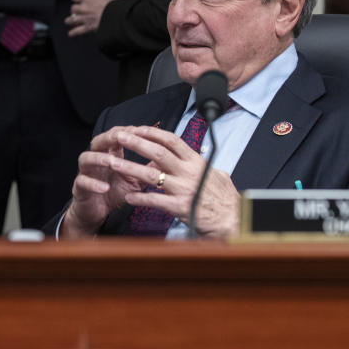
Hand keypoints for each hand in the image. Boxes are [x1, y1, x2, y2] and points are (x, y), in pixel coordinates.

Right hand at [60, 127, 150, 238]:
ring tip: (111, 161)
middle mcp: (96, 160)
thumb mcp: (135, 180)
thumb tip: (166, 159)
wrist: (97, 212)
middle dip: (109, 138)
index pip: (115, 136)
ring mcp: (86, 172)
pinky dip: (93, 183)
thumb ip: (147, 168)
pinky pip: (82, 182)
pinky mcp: (79, 187)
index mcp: (109, 154)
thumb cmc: (114, 192)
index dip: (126, 132)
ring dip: (99, 158)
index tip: (139, 131)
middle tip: (120, 138)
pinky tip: (104, 187)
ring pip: (86, 158)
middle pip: (98, 141)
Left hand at [65, 0, 116, 36]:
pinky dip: (73, 33)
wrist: (116, 18)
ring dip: (70, 20)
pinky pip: (77, 31)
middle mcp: (84, 8)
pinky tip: (71, 33)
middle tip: (78, 11)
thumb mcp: (114, 0)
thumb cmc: (115, 8)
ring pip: (71, 19)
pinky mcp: (87, 27)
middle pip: (73, 8)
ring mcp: (84, 18)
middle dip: (74, 10)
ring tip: (70, 21)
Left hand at [112, 125, 239, 238]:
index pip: (172, 141)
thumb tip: (200, 157)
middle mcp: (189, 172)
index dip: (153, 133)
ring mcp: (184, 189)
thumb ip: (203, 166)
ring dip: (130, 168)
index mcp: (196, 162)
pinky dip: (140, 199)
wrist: (234, 220)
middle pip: (158, 153)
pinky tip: (128, 197)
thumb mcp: (216, 175)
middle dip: (137, 143)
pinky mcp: (180, 207)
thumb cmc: (225, 199)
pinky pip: (155, 201)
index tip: (138, 128)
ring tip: (114, 163)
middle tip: (120, 137)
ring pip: (152, 175)